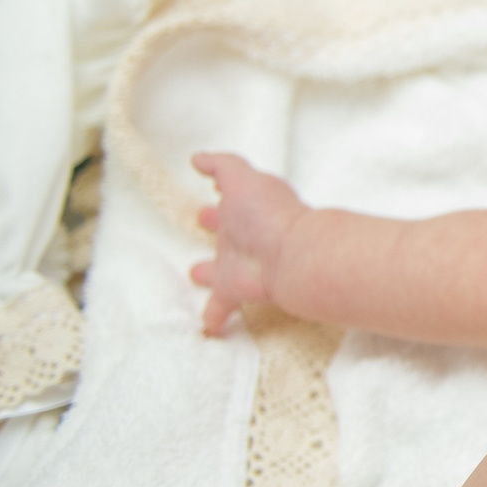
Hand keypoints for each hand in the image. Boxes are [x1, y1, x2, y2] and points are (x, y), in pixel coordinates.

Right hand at [188, 152, 306, 335]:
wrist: (290, 256)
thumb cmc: (268, 214)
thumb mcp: (243, 178)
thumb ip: (221, 165)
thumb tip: (198, 158)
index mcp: (244, 210)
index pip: (231, 201)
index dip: (221, 194)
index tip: (211, 192)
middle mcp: (243, 237)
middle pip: (227, 231)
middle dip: (215, 225)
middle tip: (202, 221)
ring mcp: (239, 265)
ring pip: (219, 269)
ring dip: (209, 271)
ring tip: (196, 273)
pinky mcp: (235, 290)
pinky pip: (220, 308)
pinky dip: (213, 316)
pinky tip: (207, 328)